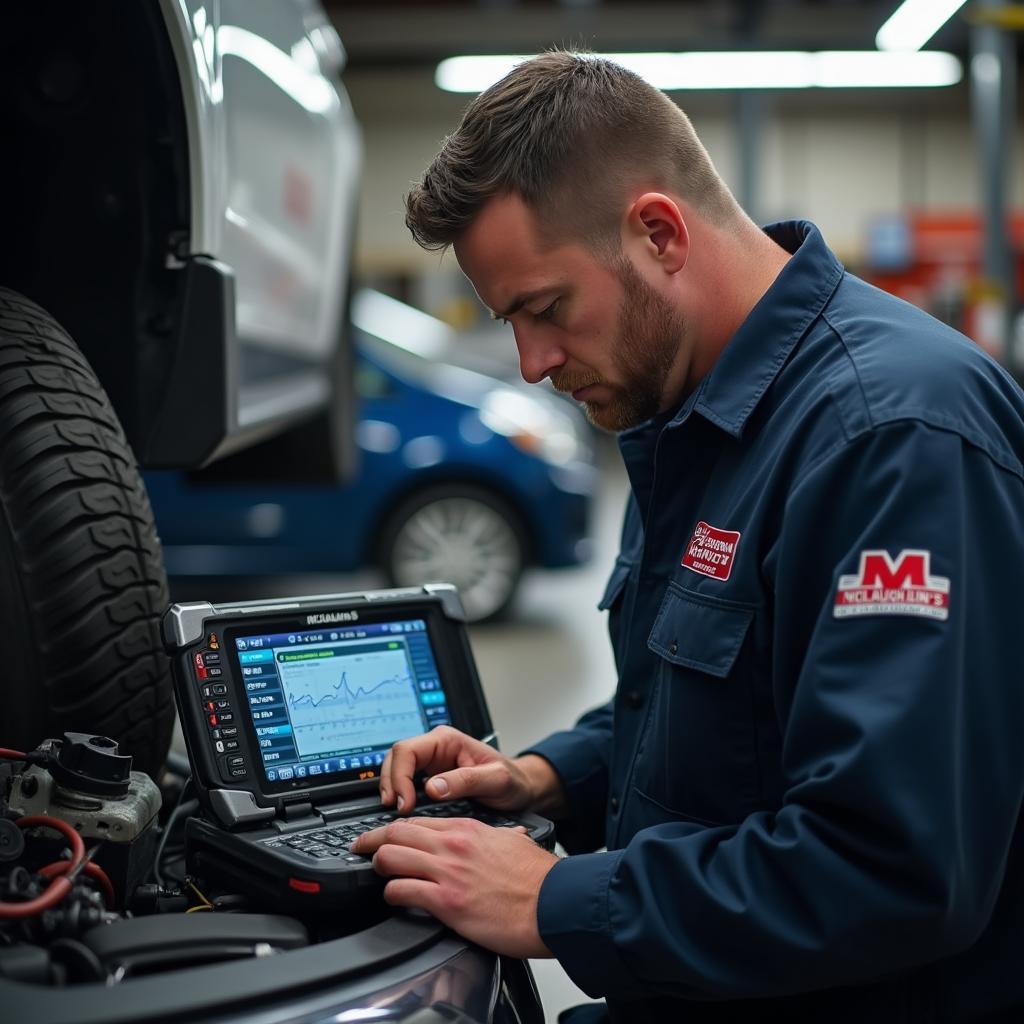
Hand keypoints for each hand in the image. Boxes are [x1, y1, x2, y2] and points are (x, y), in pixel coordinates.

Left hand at [351, 816, 559, 957]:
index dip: (395, 828)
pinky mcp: (446, 902)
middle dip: (373, 841)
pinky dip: (391, 894)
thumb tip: (507, 835)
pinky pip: (402, 891)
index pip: (417, 821)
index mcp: (467, 829)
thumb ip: (502, 837)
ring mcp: (448, 872)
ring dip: (378, 866)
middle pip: (396, 833)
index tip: (385, 836)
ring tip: (377, 873)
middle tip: (363, 849)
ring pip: (391, 857)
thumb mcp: (516, 842)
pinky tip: (393, 897)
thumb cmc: (538, 878)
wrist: (554, 903)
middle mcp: (453, 845)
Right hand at [380, 725, 563, 815]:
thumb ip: (467, 781)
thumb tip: (433, 788)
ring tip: (394, 810)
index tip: (405, 803)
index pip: (407, 750)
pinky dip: (399, 793)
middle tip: (395, 809)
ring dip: (391, 787)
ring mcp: (432, 762)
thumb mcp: (497, 780)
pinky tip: (403, 810)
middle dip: (390, 782)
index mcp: (447, 740)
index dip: (400, 777)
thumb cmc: (513, 780)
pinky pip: (406, 780)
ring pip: (397, 767)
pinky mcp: (432, 777)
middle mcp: (436, 748)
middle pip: (396, 757)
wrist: (522, 788)